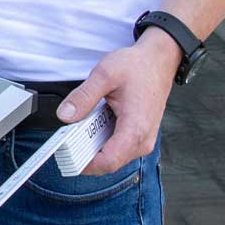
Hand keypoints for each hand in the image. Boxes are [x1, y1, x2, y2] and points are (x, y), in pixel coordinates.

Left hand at [57, 33, 184, 174]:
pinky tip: (92, 124)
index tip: (65, 153)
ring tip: (79, 128)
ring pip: (112, 157)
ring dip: (92, 147)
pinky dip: (101, 140)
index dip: (84, 163)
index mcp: (135, 128)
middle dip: (85, 154)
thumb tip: (65, 116)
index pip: (108, 162)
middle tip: (67, 137)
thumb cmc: (138, 66)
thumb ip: (83, 96)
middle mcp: (142, 140)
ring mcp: (142, 140)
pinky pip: (117, 147)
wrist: (159, 60)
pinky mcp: (139, 136)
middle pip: (108, 163)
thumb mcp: (105, 74)